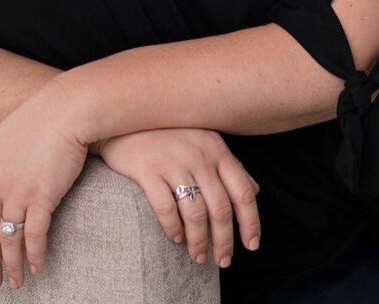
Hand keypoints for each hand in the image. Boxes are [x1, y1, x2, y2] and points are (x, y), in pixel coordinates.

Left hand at [0, 79, 87, 290]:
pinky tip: (37, 267)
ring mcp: (17, 191)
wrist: (64, 109)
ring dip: (12, 265)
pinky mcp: (42, 196)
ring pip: (9, 239)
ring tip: (15, 283)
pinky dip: (34, 255)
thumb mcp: (6, 137)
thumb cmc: (41, 117)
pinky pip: (34, 236)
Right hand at [97, 128, 259, 268]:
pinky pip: (166, 208)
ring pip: (195, 214)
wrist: (123, 117)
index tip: (252, 245)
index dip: (250, 222)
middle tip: (222, 260)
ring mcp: (172, 161)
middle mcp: (198, 154)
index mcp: (216, 148)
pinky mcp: (147, 168)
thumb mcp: (202, 142)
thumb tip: (255, 190)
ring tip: (197, 256)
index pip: (243, 191)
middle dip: (224, 241)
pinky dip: (174, 229)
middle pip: (220, 209)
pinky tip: (176, 237)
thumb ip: (227, 165)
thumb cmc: (167, 134)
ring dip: (199, 242)